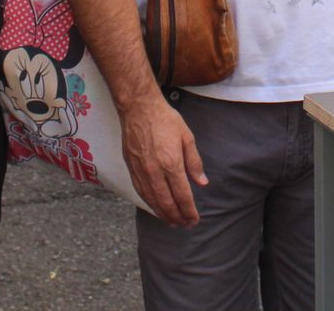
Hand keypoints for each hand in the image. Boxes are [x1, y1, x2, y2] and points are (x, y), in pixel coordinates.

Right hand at [120, 95, 205, 226]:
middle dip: (177, 217)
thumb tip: (202, 183)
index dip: (189, 211)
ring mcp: (141, 172)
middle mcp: (155, 172)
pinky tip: (156, 208)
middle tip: (185, 224)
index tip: (194, 219)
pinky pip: (141, 193)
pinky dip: (150, 204)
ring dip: (163, 215)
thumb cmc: (165, 120)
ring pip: (152, 201)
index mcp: (171, 164)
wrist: (138, 108)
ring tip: (172, 222)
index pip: (182, 196)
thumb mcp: (187, 137)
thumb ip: (194, 162)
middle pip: (167, 204)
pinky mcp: (131, 169)